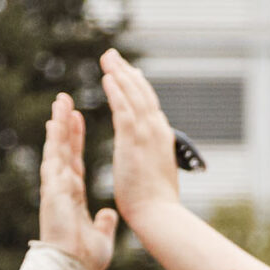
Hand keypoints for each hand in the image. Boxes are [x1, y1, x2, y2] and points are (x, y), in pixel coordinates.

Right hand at [36, 93, 118, 269]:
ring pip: (56, 149)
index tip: (78, 120)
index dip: (75, 140)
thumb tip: (110, 214)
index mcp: (73, 196)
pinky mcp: (53, 190)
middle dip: (65, 125)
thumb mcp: (101, 236)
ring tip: (60, 102)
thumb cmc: (84, 258)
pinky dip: (55, 142)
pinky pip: (54, 160)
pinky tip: (55, 124)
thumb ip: (104, 223)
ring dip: (58, 125)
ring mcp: (56, 187)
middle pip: (64, 149)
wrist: (73, 269)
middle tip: (65, 100)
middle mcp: (62, 187)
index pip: (75, 161)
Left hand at [96, 48, 179, 228]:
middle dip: (126, 72)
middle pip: (142, 93)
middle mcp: (157, 131)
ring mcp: (147, 135)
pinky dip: (117, 92)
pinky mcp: (134, 141)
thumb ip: (153, 158)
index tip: (126, 72)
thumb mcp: (157, 171)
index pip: (149, 105)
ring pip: (134, 96)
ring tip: (107, 57)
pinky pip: (124, 110)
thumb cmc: (156, 202)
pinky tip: (107, 77)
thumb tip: (151, 157)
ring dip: (120, 74)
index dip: (137, 86)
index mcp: (162, 139)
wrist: (158, 214)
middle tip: (112, 55)